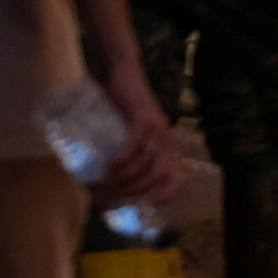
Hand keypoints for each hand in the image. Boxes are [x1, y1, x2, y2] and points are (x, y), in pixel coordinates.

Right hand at [95, 62, 184, 210]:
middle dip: (134, 190)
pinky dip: (124, 157)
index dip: (167, 194)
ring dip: (126, 177)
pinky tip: (111, 165)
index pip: (177, 177)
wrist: (125, 71)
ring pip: (148, 163)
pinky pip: (137, 143)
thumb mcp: (126, 132)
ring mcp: (157, 129)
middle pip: (158, 176)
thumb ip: (123, 150)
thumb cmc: (122, 104)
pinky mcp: (144, 117)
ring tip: (105, 180)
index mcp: (165, 146)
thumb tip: (99, 176)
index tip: (148, 205)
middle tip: (110, 194)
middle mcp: (166, 139)